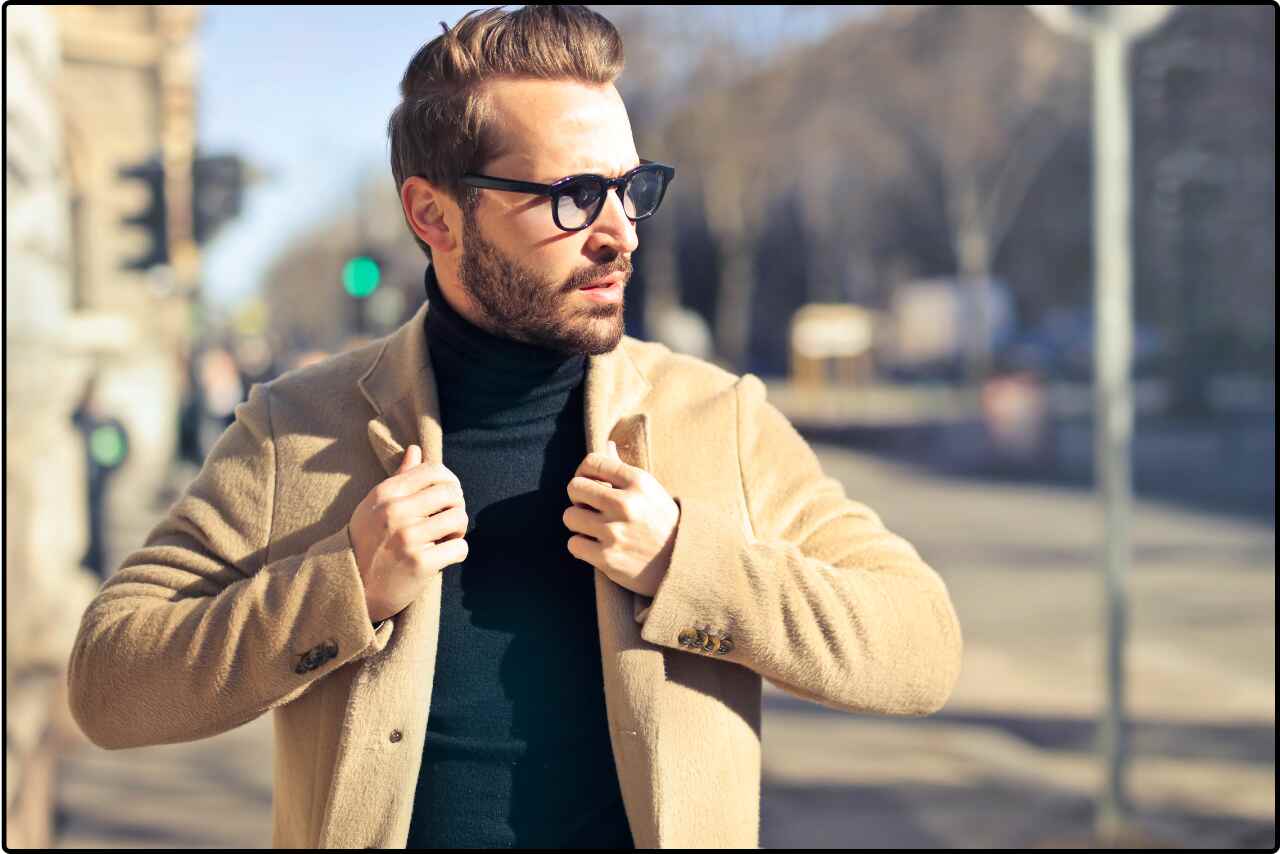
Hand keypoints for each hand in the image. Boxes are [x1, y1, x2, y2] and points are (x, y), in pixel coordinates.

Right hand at [348, 444, 468, 622]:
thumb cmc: (366, 543)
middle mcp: (395, 512)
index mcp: (385, 493)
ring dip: (458, 530)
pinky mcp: (419, 564)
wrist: (351, 588)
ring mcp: (407, 538)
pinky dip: (457, 552)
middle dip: (456, 506)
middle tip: (448, 521)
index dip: (448, 482)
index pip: (434, 471)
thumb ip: (399, 478)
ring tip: (446, 538)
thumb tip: (415, 449)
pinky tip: (443, 556)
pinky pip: (460, 548)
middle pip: (451, 492)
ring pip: (459, 518)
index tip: (445, 498)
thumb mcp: (374, 506)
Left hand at [563, 440, 679, 597]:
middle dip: (579, 498)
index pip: (591, 462)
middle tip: (591, 508)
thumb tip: (607, 444)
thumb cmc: (662, 522)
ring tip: (596, 529)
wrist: (682, 562)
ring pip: (570, 516)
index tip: (590, 484)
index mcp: (638, 481)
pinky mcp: (608, 558)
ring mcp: (615, 532)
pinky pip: (574, 544)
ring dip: (579, 524)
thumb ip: (623, 469)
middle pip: (574, 487)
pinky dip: (582, 547)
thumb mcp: (650, 490)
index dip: (584, 472)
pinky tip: (597, 547)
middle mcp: (626, 504)